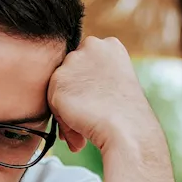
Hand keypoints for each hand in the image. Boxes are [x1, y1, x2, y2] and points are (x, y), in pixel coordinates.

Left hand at [48, 36, 161, 152]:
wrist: (127, 130)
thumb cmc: (127, 115)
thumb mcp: (118, 83)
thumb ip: (96, 76)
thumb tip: (75, 87)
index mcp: (110, 45)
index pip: (87, 62)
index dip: (89, 86)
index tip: (98, 105)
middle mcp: (90, 46)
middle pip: (71, 72)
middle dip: (76, 96)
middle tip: (89, 119)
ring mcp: (73, 62)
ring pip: (61, 88)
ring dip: (68, 111)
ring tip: (83, 132)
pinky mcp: (58, 82)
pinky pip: (53, 104)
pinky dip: (63, 122)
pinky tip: (78, 136)